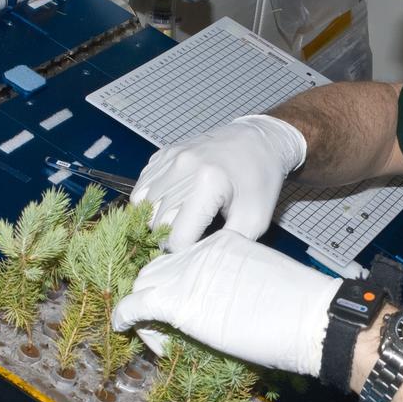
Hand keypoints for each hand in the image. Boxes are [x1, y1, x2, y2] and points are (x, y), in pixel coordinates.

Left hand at [111, 230, 339, 375]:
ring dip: (143, 312)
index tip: (178, 309)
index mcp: (223, 243)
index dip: (172, 282)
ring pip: (144, 286)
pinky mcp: (178, 300)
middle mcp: (200, 251)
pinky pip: (135, 304)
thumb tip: (222, 306)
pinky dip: (124, 314)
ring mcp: (187, 274)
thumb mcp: (262, 281)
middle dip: (151, 295)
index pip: (180, 258)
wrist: (312, 318)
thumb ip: (234, 285)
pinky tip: (122, 325)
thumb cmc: (301, 309)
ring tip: (157, 337)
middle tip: (161, 327)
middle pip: (156, 267)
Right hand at [130, 114, 306, 251]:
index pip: (177, 237)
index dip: (184, 252)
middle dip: (169, 238)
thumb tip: (197, 261)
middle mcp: (183, 168)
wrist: (259, 140)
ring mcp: (170, 158)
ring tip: (177, 224)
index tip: (195, 251)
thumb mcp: (254, 220)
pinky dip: (149, 202)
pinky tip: (168, 206)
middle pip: (157, 223)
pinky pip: (142, 186)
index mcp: (208, 184)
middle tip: (189, 239)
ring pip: (144, 205)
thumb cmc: (260, 181)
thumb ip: (225, 244)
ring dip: (156, 221)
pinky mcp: (164, 154)